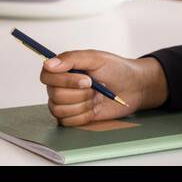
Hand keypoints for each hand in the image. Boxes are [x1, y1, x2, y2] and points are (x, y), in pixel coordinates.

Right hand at [39, 50, 164, 126]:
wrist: (134, 88)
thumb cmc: (117, 70)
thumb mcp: (97, 59)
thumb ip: (72, 59)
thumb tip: (48, 63)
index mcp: (64, 69)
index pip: (47, 75)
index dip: (64, 80)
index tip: (86, 79)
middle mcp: (61, 86)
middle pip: (55, 95)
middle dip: (80, 93)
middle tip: (96, 87)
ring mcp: (65, 103)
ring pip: (60, 110)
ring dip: (83, 104)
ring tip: (96, 96)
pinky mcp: (72, 117)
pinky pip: (68, 122)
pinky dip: (85, 115)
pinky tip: (95, 107)